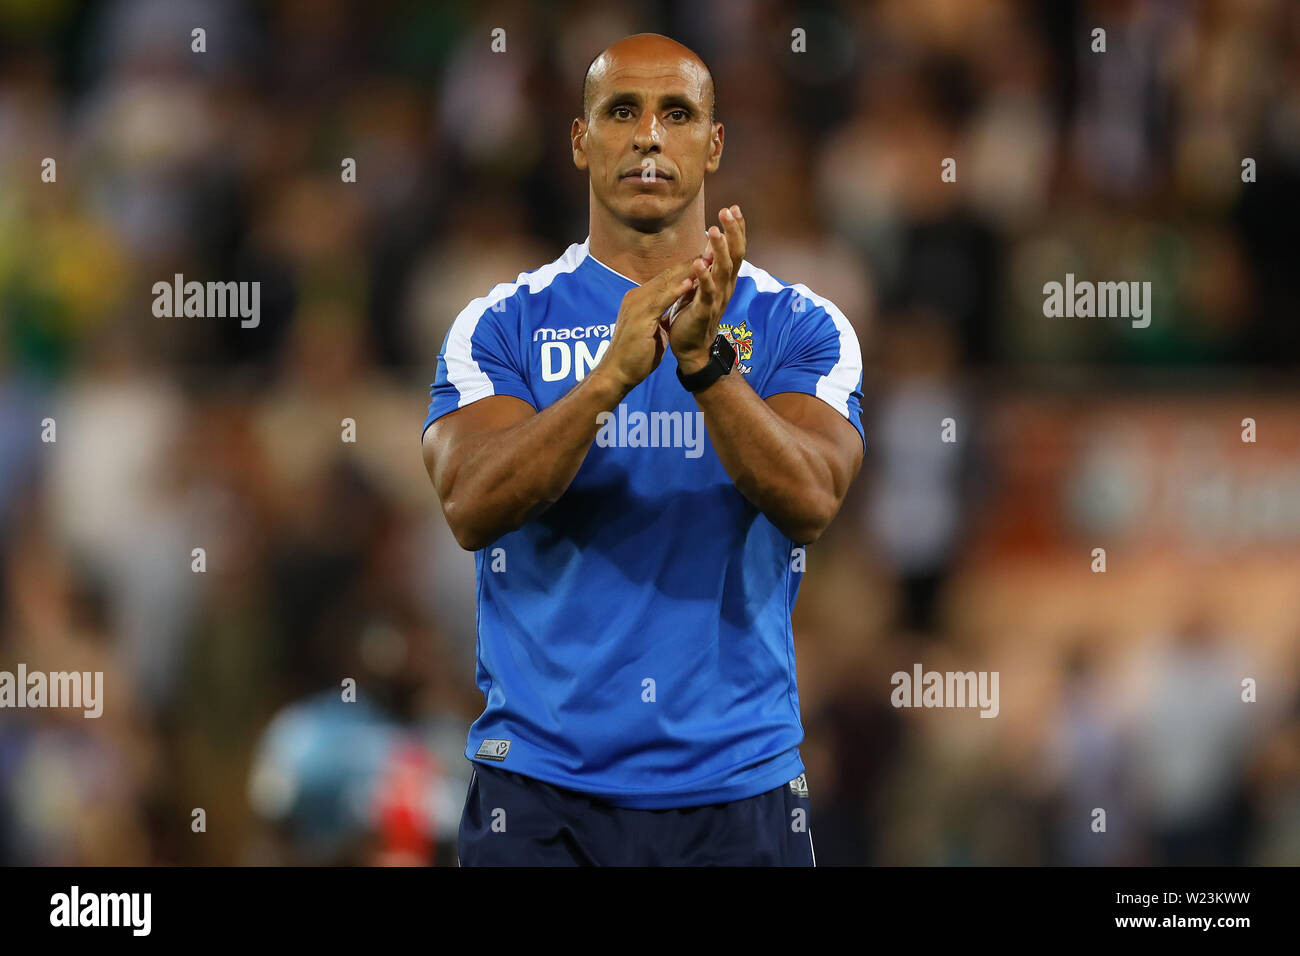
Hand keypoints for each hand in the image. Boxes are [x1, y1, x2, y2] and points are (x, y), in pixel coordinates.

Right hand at [598, 259, 698, 391]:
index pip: (665, 280)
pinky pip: (661, 300)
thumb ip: (659, 317)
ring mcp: (636, 305)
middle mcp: (636, 297)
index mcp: (639, 300)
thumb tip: (670, 314)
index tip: (705, 261)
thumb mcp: (651, 330)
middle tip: (710, 251)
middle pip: (667, 276)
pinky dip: (676, 291)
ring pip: (665, 283)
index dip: (686, 270)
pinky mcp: (639, 317)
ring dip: (687, 272)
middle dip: (690, 264)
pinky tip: (690, 283)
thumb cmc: (634, 356)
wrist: (617, 373)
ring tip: (705, 261)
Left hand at [666, 205, 746, 372]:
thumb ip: (711, 262)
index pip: (735, 249)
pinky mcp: (704, 310)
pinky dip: (704, 277)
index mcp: (726, 278)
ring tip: (714, 231)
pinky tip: (699, 262)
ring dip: (719, 249)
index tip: (733, 207)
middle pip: (735, 255)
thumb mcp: (705, 282)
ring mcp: (717, 298)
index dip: (737, 229)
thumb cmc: (695, 313)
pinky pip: (706, 292)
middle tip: (727, 211)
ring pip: (723, 270)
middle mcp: (726, 286)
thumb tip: (715, 238)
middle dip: (732, 232)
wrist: (691, 348)